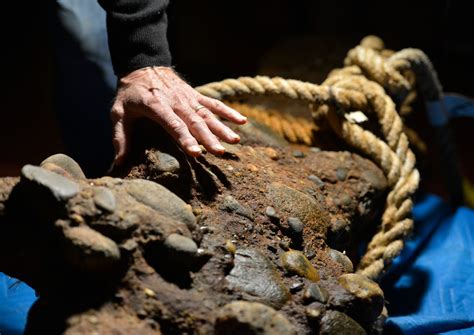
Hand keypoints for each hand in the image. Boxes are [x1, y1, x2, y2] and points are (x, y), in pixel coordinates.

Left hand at [111, 66, 246, 164]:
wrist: (143, 65)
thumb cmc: (130, 94)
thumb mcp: (119, 112)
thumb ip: (120, 136)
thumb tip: (118, 162)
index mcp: (157, 106)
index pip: (174, 125)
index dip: (185, 139)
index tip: (196, 153)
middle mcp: (176, 102)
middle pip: (195, 122)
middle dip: (208, 138)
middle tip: (219, 152)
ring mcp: (188, 98)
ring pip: (208, 114)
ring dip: (222, 128)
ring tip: (235, 141)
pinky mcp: (196, 95)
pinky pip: (214, 104)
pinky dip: (228, 112)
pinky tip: (243, 122)